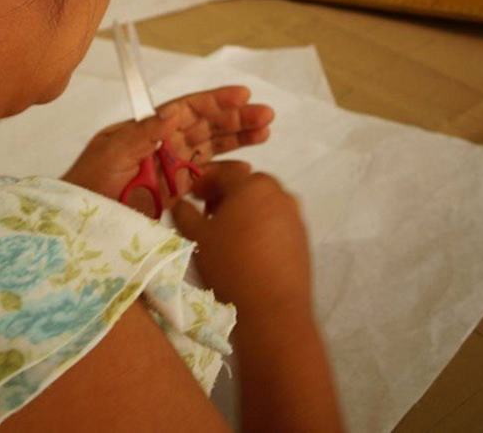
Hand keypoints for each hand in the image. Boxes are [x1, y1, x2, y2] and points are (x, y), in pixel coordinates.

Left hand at [61, 86, 273, 202]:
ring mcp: (170, 170)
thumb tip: (171, 113)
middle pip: (205, 126)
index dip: (214, 100)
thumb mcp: (109, 154)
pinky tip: (245, 169)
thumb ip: (140, 134)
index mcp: (146, 129)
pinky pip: (205, 180)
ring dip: (238, 140)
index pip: (186, 109)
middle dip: (235, 118)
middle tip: (265, 114)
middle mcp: (161, 145)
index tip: (241, 94)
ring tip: (264, 132)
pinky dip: (226, 174)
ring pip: (210, 149)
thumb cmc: (86, 185)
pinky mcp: (175, 195)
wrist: (78, 223)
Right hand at [172, 161, 311, 312]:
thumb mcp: (198, 238)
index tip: (190, 195)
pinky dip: (260, 226)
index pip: (224, 172)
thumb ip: (184, 213)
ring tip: (226, 234)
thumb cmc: (230, 265)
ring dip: (243, 210)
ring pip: (263, 204)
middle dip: (224, 195)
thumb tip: (179, 203)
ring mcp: (295, 216)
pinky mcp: (303, 239)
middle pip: (246, 185)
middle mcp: (280, 194)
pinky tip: (247, 249)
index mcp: (253, 185)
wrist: (273, 310)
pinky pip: (276, 222)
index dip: (203, 180)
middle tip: (206, 214)